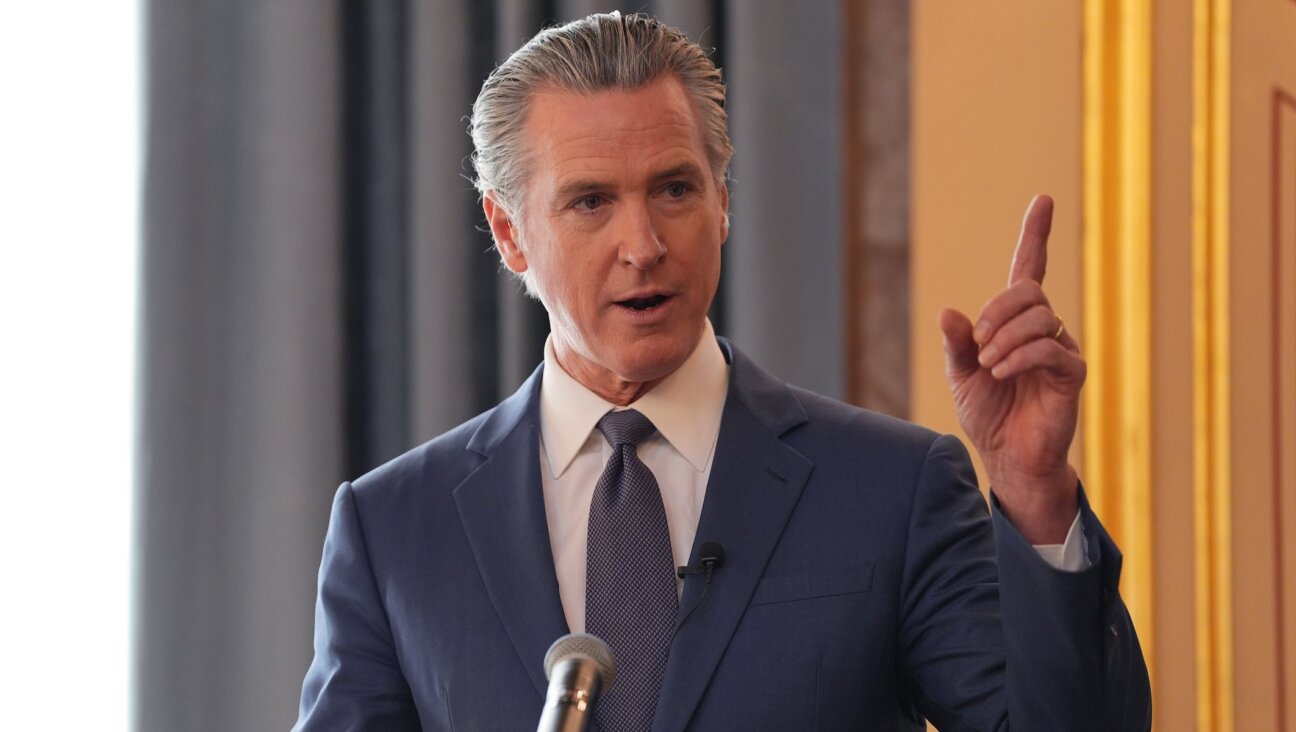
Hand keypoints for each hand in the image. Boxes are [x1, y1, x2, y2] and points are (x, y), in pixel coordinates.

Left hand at [938, 195, 1083, 543]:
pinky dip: (1020, 356)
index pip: (1030, 268)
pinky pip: (1049, 349)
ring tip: (990, 365)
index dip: (1035, 235)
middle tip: (979, 343)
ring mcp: (1061, 349)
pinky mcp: (1072, 374)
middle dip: (997, 310)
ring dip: (1005, 337)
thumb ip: (957, 343)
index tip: (1042, 200)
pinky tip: (1002, 373)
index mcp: (1015, 323)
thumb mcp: (961, 375)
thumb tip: (949, 312)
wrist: (1008, 457)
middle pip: (1029, 290)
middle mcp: (1044, 329)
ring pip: (1039, 317)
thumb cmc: (988, 414)